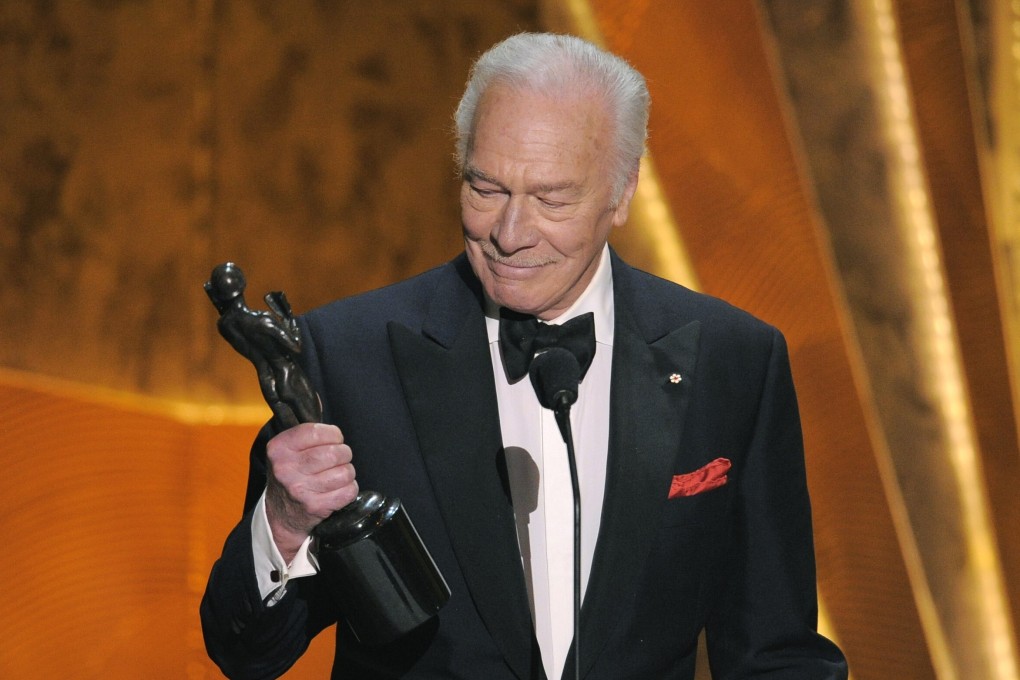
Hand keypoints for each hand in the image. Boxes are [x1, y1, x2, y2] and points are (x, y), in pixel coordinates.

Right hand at [264, 422, 358, 560]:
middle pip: (334, 453)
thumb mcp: (287, 449)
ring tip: (337, 474)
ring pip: (344, 472)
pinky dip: (349, 488)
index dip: (333, 434)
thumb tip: (316, 398)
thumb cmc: (290, 473)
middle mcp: (286, 469)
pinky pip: (348, 491)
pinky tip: (338, 488)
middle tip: (339, 457)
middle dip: (344, 453)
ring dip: (347, 472)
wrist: (279, 513)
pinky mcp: (315, 507)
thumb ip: (304, 428)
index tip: (334, 438)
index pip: (315, 432)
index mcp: (279, 449)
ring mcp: (300, 490)